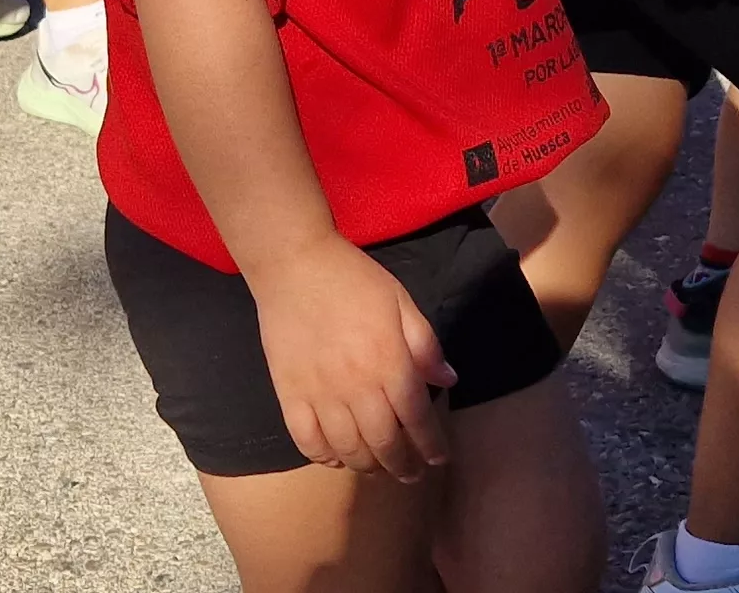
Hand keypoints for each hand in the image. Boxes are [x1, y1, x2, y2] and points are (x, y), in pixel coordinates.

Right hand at [251, 241, 455, 480]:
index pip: (417, 418)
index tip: (440, 458)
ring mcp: (320, 394)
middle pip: (384, 443)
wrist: (295, 265)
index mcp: (389, 363)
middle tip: (411, 474)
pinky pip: (307, 440)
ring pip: (348, 449)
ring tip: (378, 468)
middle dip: (403, 466)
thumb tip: (449, 381)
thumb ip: (426, 344)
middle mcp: (356, 387)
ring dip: (368, 466)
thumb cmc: (353, 279)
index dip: (431, 444)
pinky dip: (323, 456)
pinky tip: (336, 456)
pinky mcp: (289, 394)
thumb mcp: (401, 302)